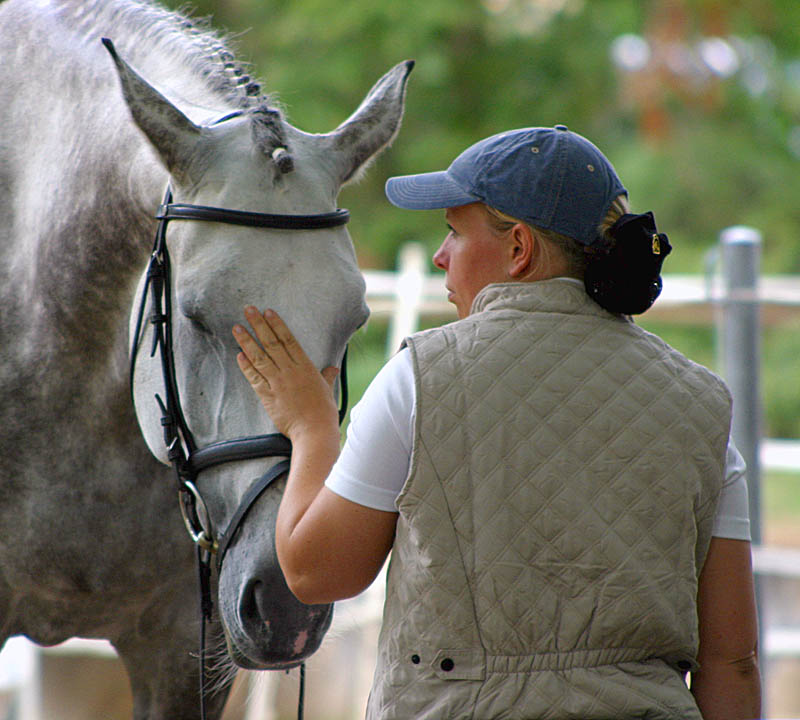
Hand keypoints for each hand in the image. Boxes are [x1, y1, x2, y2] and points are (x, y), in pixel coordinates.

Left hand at [233, 307, 339, 442]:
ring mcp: (278, 384)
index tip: (268, 311)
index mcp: (305, 367)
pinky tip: (239, 355)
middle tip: (248, 310)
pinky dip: (246, 367)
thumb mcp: (327, 389)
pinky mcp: (268, 397)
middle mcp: (290, 372)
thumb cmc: (324, 411)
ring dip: (247, 342)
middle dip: (259, 325)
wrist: (314, 431)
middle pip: (271, 344)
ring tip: (236, 328)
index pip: (289, 340)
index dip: (277, 324)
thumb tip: (332, 368)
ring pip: (260, 358)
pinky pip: (255, 379)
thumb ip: (327, 376)